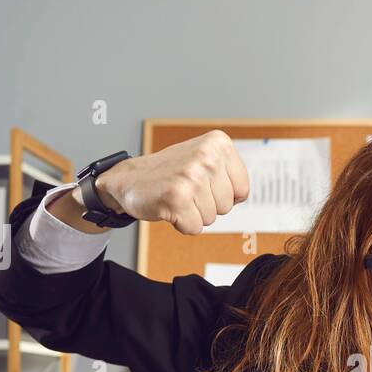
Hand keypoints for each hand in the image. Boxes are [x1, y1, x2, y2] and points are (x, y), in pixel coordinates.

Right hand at [80, 130, 250, 235]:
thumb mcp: (205, 158)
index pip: (242, 190)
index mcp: (218, 143)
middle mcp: (208, 156)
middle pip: (227, 206)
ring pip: (212, 218)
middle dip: (207, 205)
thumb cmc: (168, 172)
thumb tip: (243, 195)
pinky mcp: (178, 197)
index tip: (203, 184)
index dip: (223, 195)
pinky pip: (195, 228)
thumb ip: (229, 173)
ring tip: (177, 196)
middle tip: (186, 190)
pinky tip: (169, 206)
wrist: (128, 179)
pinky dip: (182, 224)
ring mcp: (192, 176)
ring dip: (193, 214)